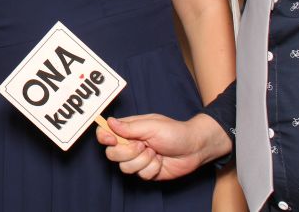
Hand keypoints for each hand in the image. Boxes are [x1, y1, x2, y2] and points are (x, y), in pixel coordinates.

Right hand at [96, 113, 230, 180]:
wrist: (194, 148)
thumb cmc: (174, 132)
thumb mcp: (152, 125)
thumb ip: (129, 127)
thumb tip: (109, 122)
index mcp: (128, 129)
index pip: (105, 133)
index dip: (104, 137)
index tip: (112, 139)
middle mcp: (130, 144)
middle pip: (111, 154)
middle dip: (127, 152)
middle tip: (143, 144)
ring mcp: (137, 159)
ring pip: (125, 167)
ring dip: (142, 160)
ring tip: (155, 152)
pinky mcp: (146, 171)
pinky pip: (141, 175)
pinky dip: (152, 168)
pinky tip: (160, 160)